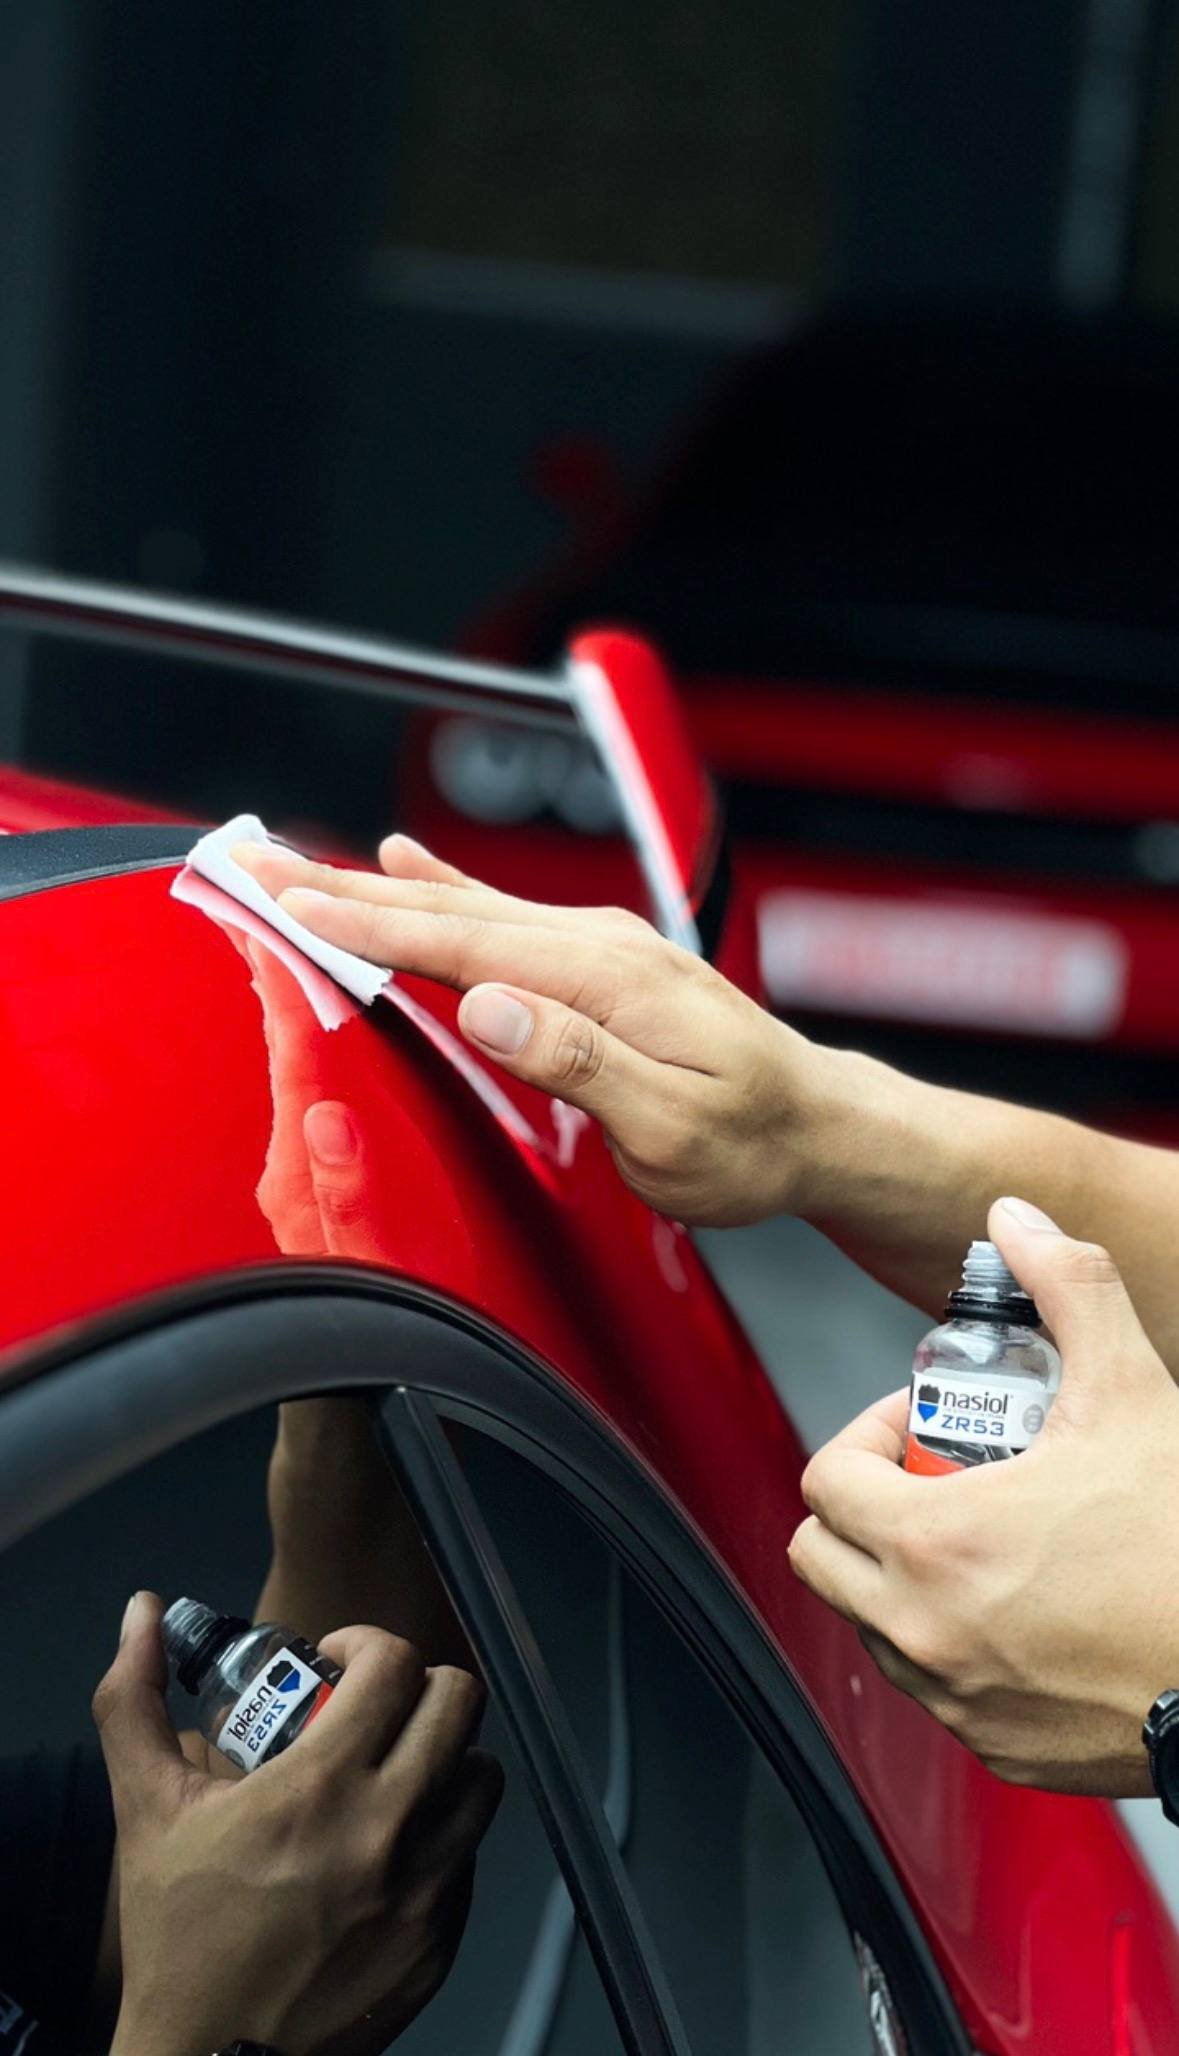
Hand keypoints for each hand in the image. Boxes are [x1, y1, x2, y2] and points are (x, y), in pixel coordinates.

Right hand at [99, 1593, 501, 2055]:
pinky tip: (388, 1849)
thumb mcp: (145, 1811)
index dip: (367, 1645)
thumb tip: (140, 1613)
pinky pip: (470, 1856)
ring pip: (483, 1778)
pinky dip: (441, 1835)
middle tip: (375, 1706)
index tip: (335, 1664)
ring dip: (444, 1758)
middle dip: (417, 1687)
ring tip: (394, 1771)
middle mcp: (390, 1832)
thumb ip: (134, 1701)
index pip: (396, 1665)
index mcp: (321, 1788)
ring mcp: (427, 1891)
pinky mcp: (443, 1940)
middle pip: (460, 1704)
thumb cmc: (178, 1936)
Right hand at [231, 834, 829, 1225]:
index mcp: (603, 979)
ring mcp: (597, 947)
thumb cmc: (749, 1142)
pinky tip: (404, 864)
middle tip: (253, 863)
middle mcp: (596, 945)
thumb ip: (577, 1063)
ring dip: (372, 886)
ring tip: (298, 864)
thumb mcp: (670, 1130)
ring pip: (462, 906)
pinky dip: (438, 889)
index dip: (364, 922)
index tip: (288, 902)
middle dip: (340, 886)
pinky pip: (497, 914)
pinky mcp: (598, 961)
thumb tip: (489, 1004)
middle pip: (445, 909)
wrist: (817, 1125)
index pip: (459, 941)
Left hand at [789, 1196, 1178, 1795]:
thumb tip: (1019, 1222)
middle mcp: (923, 1627)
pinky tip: (1020, 1606)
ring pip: (868, 1623)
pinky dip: (950, 1643)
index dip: (866, 1434)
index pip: (825, 1478)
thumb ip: (1067, 1288)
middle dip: (862, 1506)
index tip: (922, 1423)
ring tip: (980, 1539)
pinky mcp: (994, 1746)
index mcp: (934, 1540)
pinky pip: (933, 1687)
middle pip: (819, 1555)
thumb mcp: (1132, 1390)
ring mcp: (954, 1696)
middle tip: (931, 1477)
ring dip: (898, 1575)